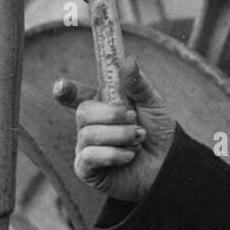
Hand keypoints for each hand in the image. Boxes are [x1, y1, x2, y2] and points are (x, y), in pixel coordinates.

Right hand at [52, 57, 175, 202]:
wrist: (169, 163)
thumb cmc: (158, 131)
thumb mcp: (152, 103)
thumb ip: (137, 84)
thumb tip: (128, 60)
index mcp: (100, 105)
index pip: (75, 94)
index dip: (65, 90)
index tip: (61, 86)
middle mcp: (89, 125)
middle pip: (83, 112)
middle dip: (111, 114)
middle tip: (133, 119)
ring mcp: (85, 147)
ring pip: (88, 135)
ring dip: (120, 136)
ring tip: (138, 139)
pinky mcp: (87, 170)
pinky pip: (89, 157)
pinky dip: (114, 154)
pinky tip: (129, 156)